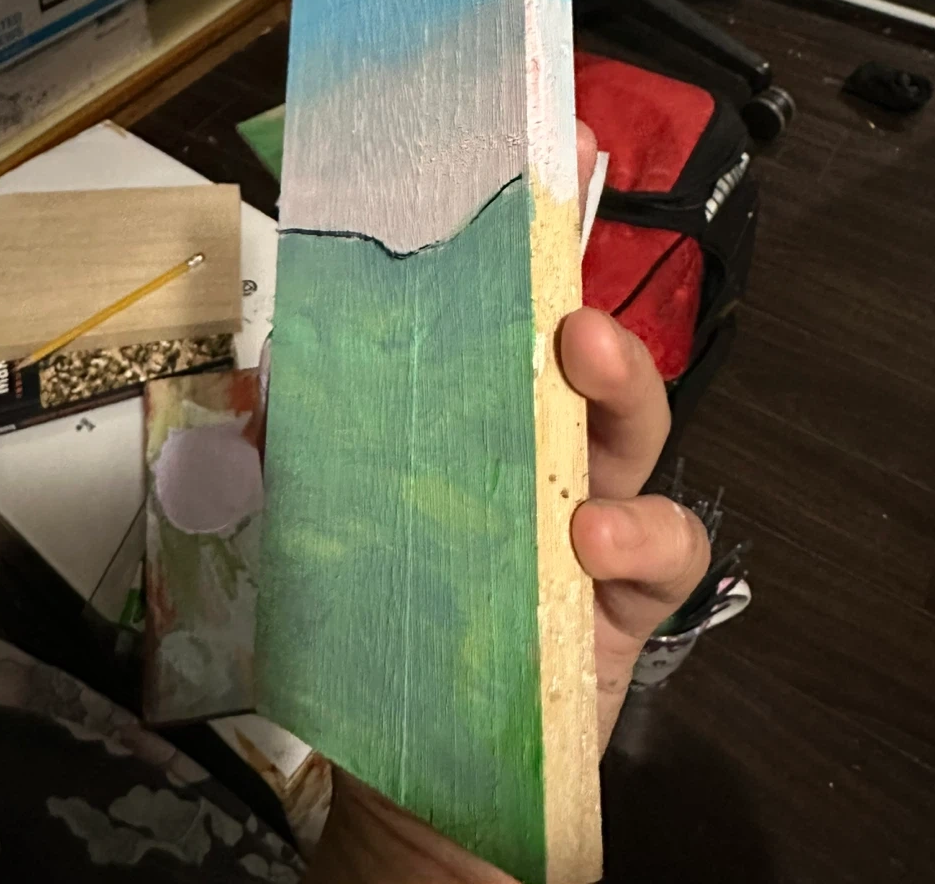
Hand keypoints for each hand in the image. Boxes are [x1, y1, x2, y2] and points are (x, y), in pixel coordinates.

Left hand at [307, 124, 709, 881]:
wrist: (414, 762)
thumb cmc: (377, 624)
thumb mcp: (320, 523)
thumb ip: (305, 445)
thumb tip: (266, 373)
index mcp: (483, 425)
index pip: (515, 322)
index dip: (537, 250)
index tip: (550, 172)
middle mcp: (547, 458)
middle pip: (591, 367)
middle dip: (591, 316)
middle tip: (568, 302)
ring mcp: (593, 524)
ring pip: (641, 439)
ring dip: (623, 399)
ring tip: (586, 380)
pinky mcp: (626, 600)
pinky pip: (668, 549)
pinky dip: (641, 535)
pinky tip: (591, 544)